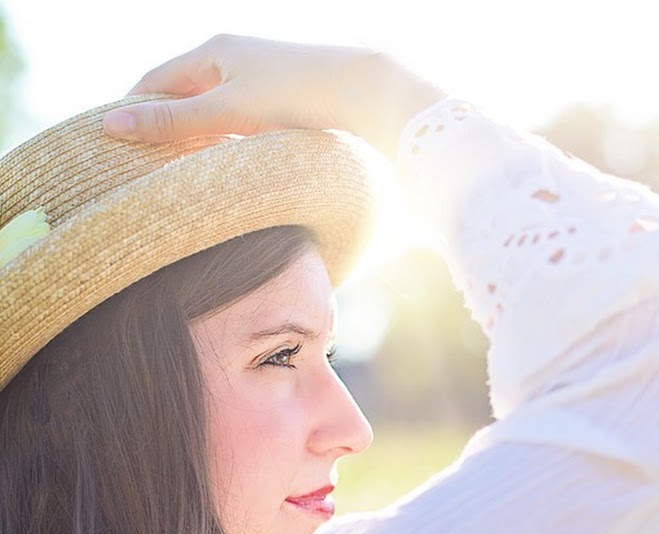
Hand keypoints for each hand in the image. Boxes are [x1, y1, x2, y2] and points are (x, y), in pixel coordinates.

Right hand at [102, 35, 445, 158]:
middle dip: (163, 128)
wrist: (361, 93)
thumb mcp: (227, 111)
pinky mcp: (280, 103)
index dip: (133, 111)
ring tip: (178, 174)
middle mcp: (233, 59)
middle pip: (183, 97)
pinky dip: (224, 143)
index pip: (154, 81)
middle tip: (142, 167)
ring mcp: (258, 81)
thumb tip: (112, 126)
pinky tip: (224, 167)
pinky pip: (238, 124)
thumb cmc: (294, 94)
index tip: (114, 146)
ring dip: (195, 139)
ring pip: (212, 113)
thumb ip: (174, 122)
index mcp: (213, 50)